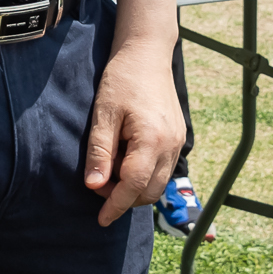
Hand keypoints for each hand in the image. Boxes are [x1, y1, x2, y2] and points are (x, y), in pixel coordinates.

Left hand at [83, 39, 184, 227]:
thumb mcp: (103, 114)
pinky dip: (146, 176)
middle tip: (99, 185)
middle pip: (150, 191)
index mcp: (152, 140)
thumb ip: (100, 152)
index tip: (101, 219)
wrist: (147, 54)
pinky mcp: (178, 137)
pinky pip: (164, 169)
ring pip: (159, 184)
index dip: (116, 205)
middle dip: (124, 198)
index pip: (134, 186)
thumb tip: (94, 186)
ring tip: (111, 172)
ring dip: (136, 189)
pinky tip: (126, 162)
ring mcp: (178, 141)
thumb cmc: (122, 79)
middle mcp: (170, 145)